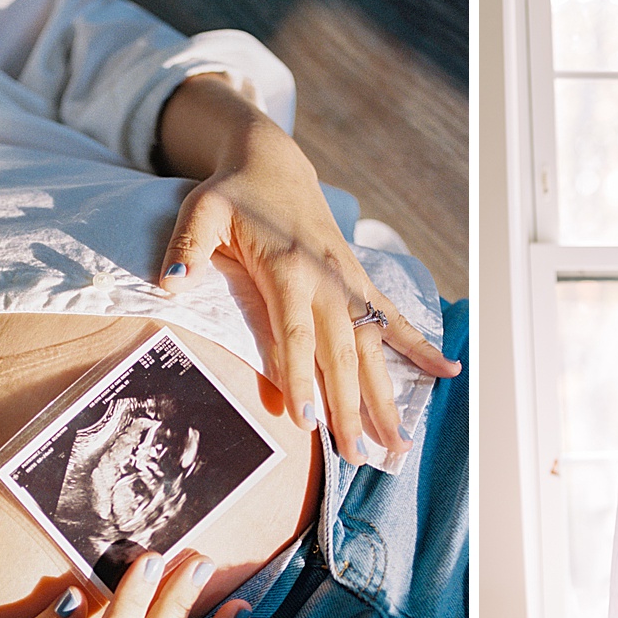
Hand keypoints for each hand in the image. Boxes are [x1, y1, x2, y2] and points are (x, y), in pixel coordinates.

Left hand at [155, 77, 458, 465]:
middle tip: (357, 455)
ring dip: (386, 396)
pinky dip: (420, 347)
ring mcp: (348, 284)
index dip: (302, 378)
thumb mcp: (202, 209)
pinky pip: (394, 320)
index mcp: (288, 269)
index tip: (307, 422)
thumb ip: (188, 244)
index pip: (295, 335)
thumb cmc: (233, 192)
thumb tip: (171, 280)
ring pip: (372, 349)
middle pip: (341, 354)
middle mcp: (326, 281)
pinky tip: (446, 373)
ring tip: (398, 443)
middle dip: (351, 408)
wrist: (272, 162)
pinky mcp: (358, 283)